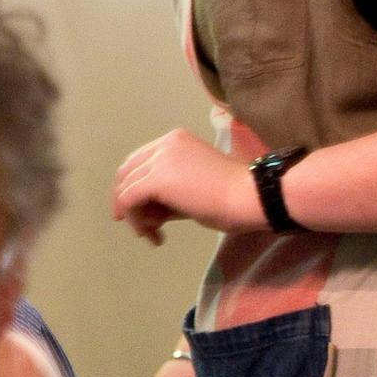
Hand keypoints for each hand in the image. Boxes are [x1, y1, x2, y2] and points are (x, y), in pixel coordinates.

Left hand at [112, 131, 258, 245]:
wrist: (250, 197)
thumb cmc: (234, 197)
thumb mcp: (194, 190)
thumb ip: (170, 195)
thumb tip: (150, 212)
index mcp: (176, 141)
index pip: (140, 162)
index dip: (135, 188)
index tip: (144, 213)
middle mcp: (164, 144)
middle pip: (127, 173)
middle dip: (128, 202)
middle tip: (142, 228)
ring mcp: (159, 159)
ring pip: (126, 188)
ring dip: (134, 215)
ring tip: (153, 235)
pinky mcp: (156, 179)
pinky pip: (129, 200)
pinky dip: (134, 220)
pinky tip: (154, 235)